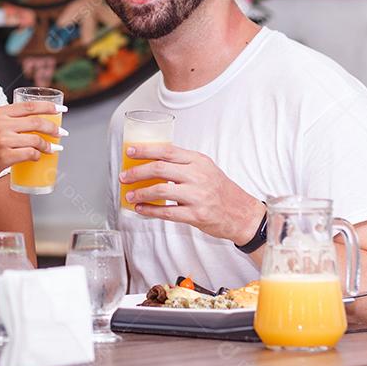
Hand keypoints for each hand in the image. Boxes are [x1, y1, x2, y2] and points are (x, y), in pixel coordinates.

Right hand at [0, 101, 65, 187]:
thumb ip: (11, 119)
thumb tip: (36, 119)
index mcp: (0, 113)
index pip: (30, 106)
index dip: (49, 107)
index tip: (61, 110)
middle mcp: (2, 124)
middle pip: (36, 122)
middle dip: (53, 128)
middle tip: (61, 133)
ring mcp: (3, 140)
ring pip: (35, 140)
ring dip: (48, 145)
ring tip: (52, 148)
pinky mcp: (4, 156)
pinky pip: (30, 154)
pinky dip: (37, 156)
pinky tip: (38, 157)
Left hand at [118, 143, 264, 244]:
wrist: (242, 213)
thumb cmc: (220, 190)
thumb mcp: (205, 169)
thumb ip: (183, 164)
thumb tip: (151, 162)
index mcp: (198, 161)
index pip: (167, 151)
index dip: (145, 150)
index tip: (130, 152)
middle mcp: (198, 176)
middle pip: (160, 169)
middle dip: (137, 172)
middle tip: (124, 177)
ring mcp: (197, 196)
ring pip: (161, 190)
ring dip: (140, 193)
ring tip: (129, 195)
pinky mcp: (196, 215)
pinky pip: (167, 212)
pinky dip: (150, 211)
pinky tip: (140, 209)